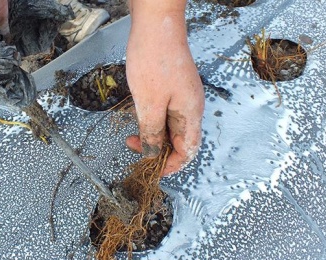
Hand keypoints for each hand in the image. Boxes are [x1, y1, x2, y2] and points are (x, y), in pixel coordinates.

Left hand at [125, 0, 203, 175]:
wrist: (156, 24)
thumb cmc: (154, 60)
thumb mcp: (149, 103)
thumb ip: (152, 132)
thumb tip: (153, 153)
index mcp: (191, 113)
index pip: (187, 151)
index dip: (170, 165)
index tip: (151, 169)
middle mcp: (191, 105)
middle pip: (180, 139)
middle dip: (158, 149)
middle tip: (134, 146)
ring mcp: (183, 94)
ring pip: (171, 125)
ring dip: (153, 133)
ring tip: (134, 132)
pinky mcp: (174, 85)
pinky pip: (166, 110)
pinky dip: (153, 118)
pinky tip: (139, 115)